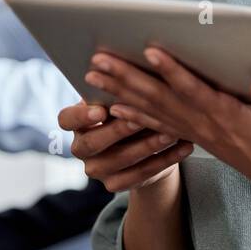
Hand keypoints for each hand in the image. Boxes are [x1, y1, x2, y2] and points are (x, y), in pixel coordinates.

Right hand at [59, 100, 193, 192]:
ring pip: (120, 160)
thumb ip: (120, 89)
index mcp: (75, 122)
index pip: (66, 119)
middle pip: (92, 143)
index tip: (100, 109)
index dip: (80, 116)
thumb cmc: (130, 108)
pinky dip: (165, 160)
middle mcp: (81, 147)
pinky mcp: (115, 184)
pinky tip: (184, 146)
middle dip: (118, 130)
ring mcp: (97, 169)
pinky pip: (141, 175)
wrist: (142, 145)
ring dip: (147, 145)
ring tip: (171, 132)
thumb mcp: (121, 98)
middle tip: (140, 119)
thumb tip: (130, 64)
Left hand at [86, 48, 250, 222]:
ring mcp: (199, 133)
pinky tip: (115, 106)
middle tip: (97, 60)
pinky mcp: (198, 137)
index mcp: (230, 117)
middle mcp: (207, 126)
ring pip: (153, 110)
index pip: (195, 90)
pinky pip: (159, 125)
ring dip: (122, 92)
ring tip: (92, 75)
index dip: (172, 71)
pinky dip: (135, 114)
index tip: (150, 50)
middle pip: (161, 98)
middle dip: (128, 78)